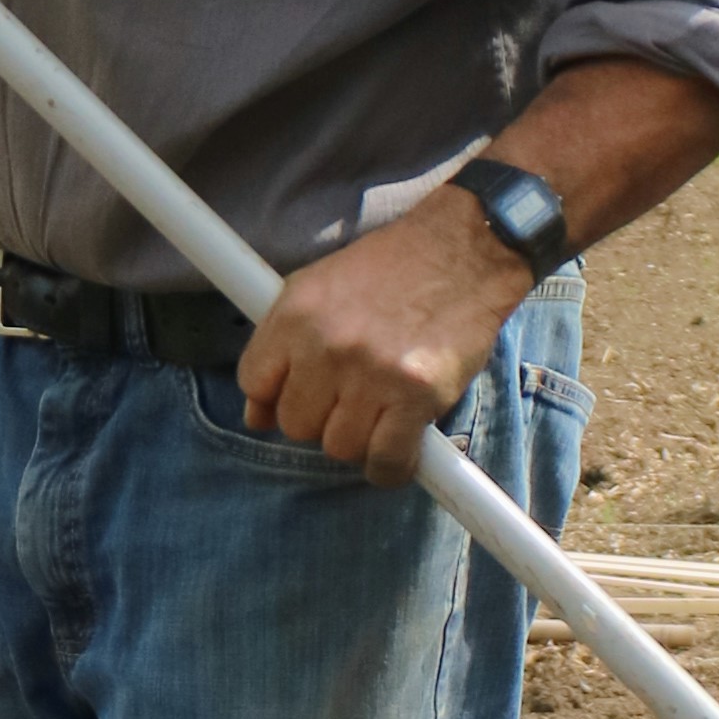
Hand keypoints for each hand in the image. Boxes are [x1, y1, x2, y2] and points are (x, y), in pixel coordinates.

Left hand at [236, 193, 532, 480]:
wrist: (464, 252)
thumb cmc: (394, 269)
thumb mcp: (320, 287)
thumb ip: (282, 346)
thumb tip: (255, 417)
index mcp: (296, 314)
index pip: (254, 383)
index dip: (275, 400)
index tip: (301, 398)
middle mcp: (327, 346)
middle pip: (295, 424)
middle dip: (321, 420)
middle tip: (352, 400)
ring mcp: (370, 373)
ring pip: (339, 447)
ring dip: (360, 441)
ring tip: (382, 413)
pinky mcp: (414, 396)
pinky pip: (386, 462)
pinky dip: (392, 466)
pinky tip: (402, 448)